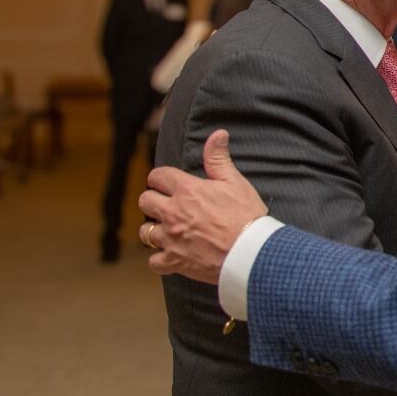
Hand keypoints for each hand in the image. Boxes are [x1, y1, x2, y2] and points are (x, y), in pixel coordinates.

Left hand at [138, 129, 266, 284]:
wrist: (251, 253)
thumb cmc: (246, 216)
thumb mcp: (235, 182)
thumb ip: (219, 158)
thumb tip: (218, 134)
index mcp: (186, 191)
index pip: (157, 176)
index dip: (162, 178)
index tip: (170, 183)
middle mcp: (173, 213)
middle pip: (145, 201)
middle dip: (155, 200)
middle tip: (169, 205)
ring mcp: (171, 239)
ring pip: (145, 231)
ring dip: (154, 229)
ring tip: (169, 230)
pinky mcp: (174, 261)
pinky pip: (154, 261)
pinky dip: (160, 258)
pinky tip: (172, 254)